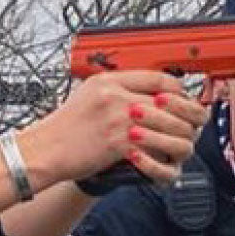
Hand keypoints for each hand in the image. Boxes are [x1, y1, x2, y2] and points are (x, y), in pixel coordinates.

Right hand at [26, 71, 205, 184]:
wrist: (44, 150)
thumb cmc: (63, 128)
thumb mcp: (87, 95)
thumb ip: (115, 91)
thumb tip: (144, 94)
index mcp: (109, 81)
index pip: (158, 77)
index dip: (177, 90)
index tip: (181, 99)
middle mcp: (116, 96)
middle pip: (168, 99)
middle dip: (185, 114)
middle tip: (190, 123)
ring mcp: (118, 119)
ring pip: (166, 123)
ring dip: (178, 136)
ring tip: (179, 142)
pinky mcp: (118, 142)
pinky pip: (152, 147)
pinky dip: (160, 154)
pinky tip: (162, 158)